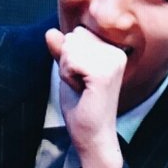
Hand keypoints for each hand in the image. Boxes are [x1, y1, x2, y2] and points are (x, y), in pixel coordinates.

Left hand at [45, 26, 126, 167]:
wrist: (91, 136)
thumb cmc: (82, 107)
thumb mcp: (69, 72)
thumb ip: (62, 51)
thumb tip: (50, 31)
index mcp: (114, 50)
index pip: (78, 33)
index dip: (71, 56)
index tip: (83, 78)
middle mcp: (118, 53)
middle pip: (74, 37)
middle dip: (68, 61)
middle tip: (82, 85)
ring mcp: (113, 62)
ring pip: (71, 47)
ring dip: (67, 70)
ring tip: (82, 89)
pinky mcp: (104, 73)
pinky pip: (70, 60)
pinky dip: (67, 75)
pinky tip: (80, 90)